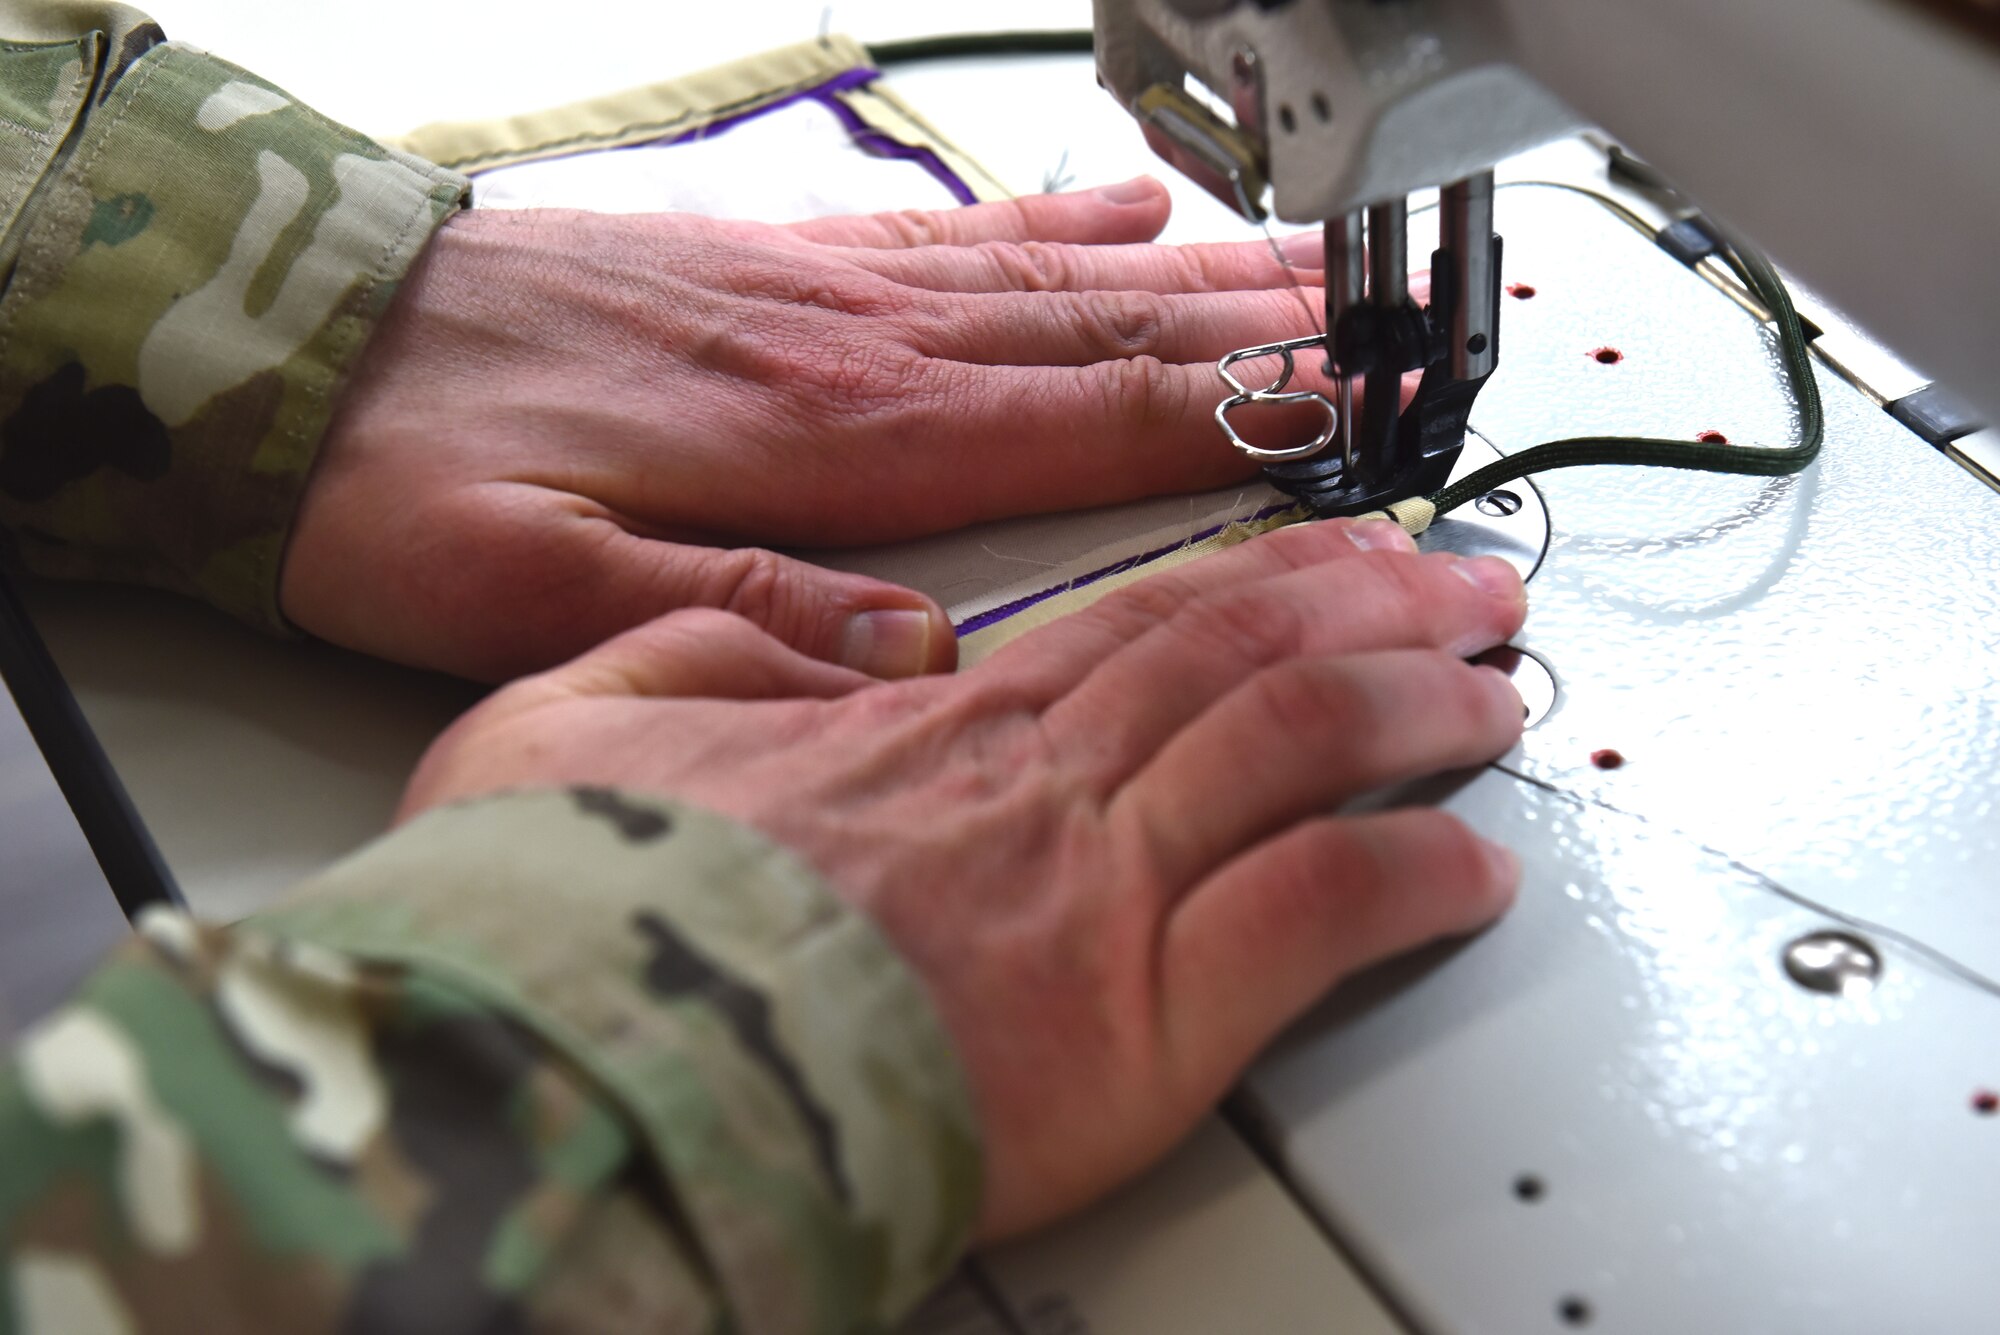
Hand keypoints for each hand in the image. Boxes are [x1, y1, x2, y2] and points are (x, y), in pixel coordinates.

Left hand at [284, 179, 1350, 681]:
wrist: (282, 335)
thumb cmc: (392, 474)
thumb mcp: (530, 596)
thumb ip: (726, 619)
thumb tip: (907, 657)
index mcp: (817, 437)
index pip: (1072, 425)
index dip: (1227, 416)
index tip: (1353, 405)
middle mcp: (842, 343)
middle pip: (1097, 333)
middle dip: (1259, 328)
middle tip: (1391, 317)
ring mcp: (815, 287)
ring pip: (1048, 274)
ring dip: (1194, 271)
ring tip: (1313, 263)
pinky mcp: (770, 260)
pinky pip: (948, 235)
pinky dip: (1052, 220)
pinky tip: (1118, 206)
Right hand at [398, 517, 1528, 1237]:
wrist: (595, 1075)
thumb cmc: (574, 929)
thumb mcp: (560, 723)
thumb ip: (699, 647)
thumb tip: (819, 644)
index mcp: (926, 726)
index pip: (1132, 616)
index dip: (1251, 574)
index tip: (1324, 549)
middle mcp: (1037, 781)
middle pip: (1246, 651)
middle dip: (1377, 601)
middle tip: (1465, 576)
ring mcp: (1098, 887)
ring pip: (1303, 740)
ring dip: (1419, 703)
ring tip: (1499, 685)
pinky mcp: (1139, 1017)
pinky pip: (1315, 911)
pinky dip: (1411, 878)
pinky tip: (1477, 871)